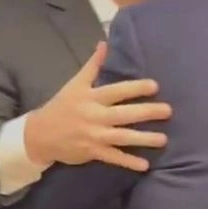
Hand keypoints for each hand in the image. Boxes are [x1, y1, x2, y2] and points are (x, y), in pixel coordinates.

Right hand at [23, 42, 170, 171]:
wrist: (39, 134)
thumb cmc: (62, 106)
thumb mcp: (75, 84)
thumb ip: (92, 65)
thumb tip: (104, 43)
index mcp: (90, 97)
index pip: (116, 91)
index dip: (135, 88)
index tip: (155, 86)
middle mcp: (94, 116)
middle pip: (124, 114)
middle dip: (147, 112)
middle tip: (168, 111)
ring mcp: (94, 135)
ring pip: (123, 137)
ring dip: (144, 139)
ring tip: (163, 139)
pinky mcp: (92, 152)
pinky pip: (114, 157)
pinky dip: (128, 161)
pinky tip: (145, 165)